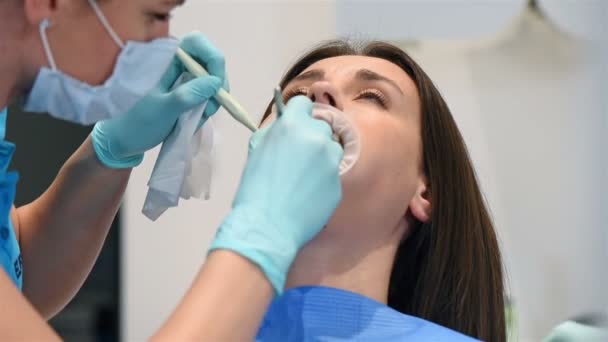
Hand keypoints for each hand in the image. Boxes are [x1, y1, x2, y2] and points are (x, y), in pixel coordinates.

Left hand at [91, 32, 226, 168]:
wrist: (126, 141)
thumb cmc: (138, 123)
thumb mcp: (163, 110)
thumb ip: (188, 95)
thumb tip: (215, 82)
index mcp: (167, 60)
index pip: (197, 43)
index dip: (212, 58)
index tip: (216, 84)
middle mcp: (179, 66)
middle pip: (211, 62)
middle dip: (217, 84)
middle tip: (210, 108)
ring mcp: (185, 80)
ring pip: (213, 81)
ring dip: (213, 100)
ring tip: (200, 118)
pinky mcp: (189, 95)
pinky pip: (208, 96)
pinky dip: (208, 108)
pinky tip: (197, 120)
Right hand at [209, 96, 343, 293]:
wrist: (266, 226)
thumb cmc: (254, 189)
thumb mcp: (257, 150)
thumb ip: (275, 132)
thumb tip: (286, 126)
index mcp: (293, 125)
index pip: (303, 104)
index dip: (297, 114)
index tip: (295, 124)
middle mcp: (317, 138)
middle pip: (321, 126)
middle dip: (310, 137)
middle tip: (296, 156)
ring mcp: (331, 162)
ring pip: (332, 150)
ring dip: (321, 157)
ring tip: (302, 177)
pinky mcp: (338, 184)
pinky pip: (332, 175)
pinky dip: (322, 180)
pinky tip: (306, 194)